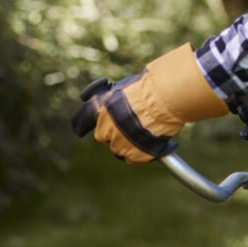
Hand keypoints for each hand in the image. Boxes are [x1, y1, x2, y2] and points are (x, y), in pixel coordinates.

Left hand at [71, 44, 227, 163]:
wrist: (166, 99)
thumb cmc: (149, 88)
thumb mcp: (123, 87)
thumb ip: (112, 99)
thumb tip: (108, 102)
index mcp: (100, 110)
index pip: (81, 121)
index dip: (81, 124)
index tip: (81, 127)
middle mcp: (107, 128)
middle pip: (102, 137)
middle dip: (111, 132)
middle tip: (126, 125)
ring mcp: (121, 143)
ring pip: (118, 149)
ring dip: (126, 143)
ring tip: (142, 132)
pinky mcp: (135, 154)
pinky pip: (132, 158)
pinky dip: (138, 153)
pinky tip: (148, 143)